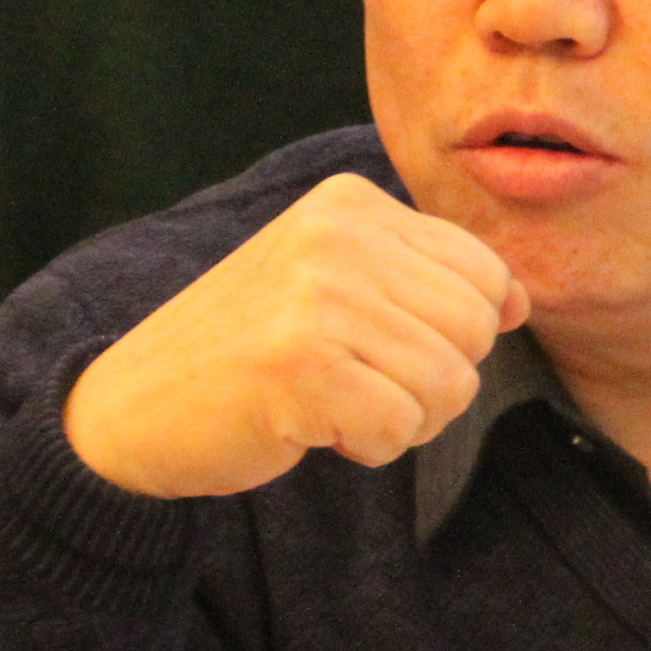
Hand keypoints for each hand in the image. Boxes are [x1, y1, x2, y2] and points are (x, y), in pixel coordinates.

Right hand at [65, 175, 526, 499]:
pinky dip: (369, 447)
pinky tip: (313, 426)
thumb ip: (428, 280)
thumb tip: (520, 300)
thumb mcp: (338, 285)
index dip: (451, 333)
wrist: (131, 407)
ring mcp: (316, 298)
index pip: (482, 273)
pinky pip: (401, 429)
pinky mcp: (301, 367)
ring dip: (402, 419)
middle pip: (474, 332)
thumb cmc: (248, 352)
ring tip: (334, 402)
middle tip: (357, 384)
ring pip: (449, 386)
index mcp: (351, 204)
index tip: (377, 344)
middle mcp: (336, 236)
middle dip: (433, 381)